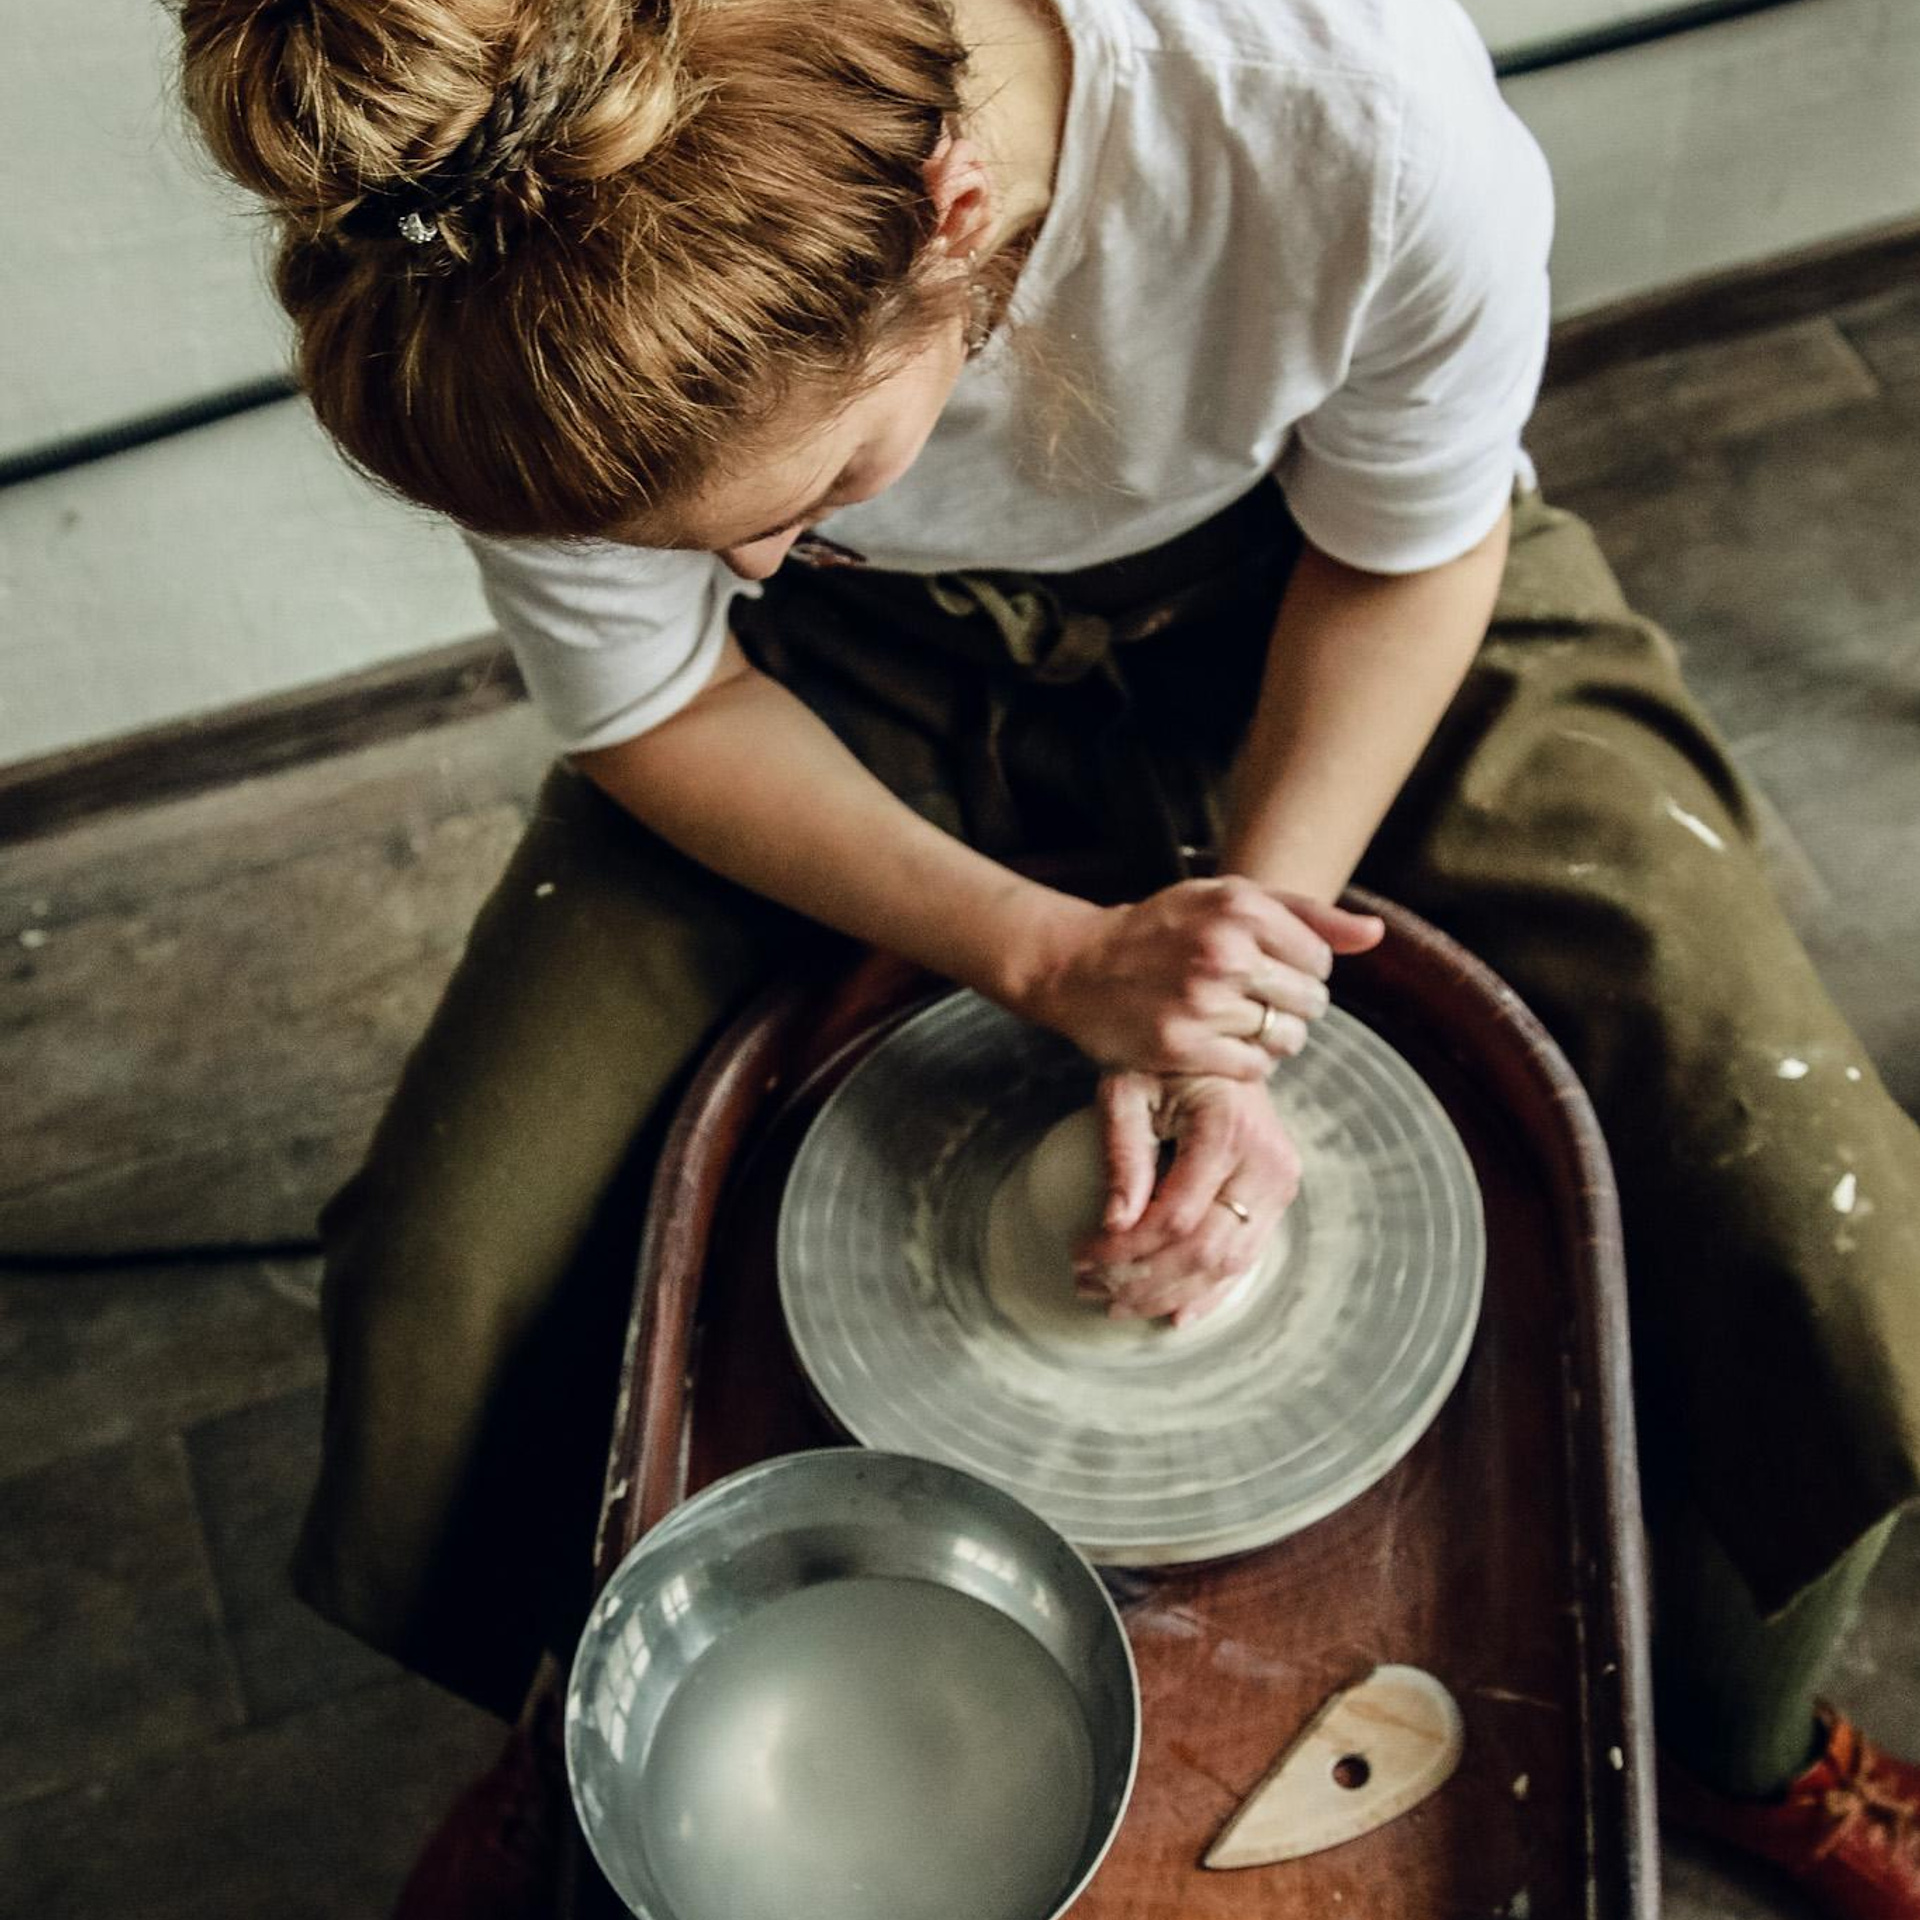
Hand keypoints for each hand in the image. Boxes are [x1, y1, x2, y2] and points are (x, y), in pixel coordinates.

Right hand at [1020, 877, 1381, 1080]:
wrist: (1078, 964)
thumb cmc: (1162, 930)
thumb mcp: (1228, 899)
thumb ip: (1307, 914)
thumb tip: (1376, 934)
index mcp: (1240, 906)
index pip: (1321, 959)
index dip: (1301, 971)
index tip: (1267, 971)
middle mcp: (1224, 951)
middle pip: (1310, 1002)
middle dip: (1289, 1006)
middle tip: (1249, 1000)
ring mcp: (1202, 1001)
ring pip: (1286, 1039)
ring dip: (1270, 1038)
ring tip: (1232, 1022)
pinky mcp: (1182, 1047)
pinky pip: (1254, 1068)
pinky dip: (1244, 1063)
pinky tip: (1217, 1044)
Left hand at [1072, 1069, 1301, 1326]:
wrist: (1219, 1040)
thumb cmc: (1163, 1060)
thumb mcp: (1127, 1091)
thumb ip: (1122, 1154)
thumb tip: (1113, 1226)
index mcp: (1229, 1130)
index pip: (1175, 1217)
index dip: (1124, 1250)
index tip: (1079, 1257)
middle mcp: (1267, 1163)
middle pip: (1204, 1250)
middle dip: (1141, 1280)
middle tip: (1088, 1288)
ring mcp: (1280, 1183)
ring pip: (1227, 1264)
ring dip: (1168, 1292)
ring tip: (1115, 1304)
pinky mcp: (1279, 1195)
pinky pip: (1248, 1258)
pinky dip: (1210, 1292)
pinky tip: (1175, 1316)